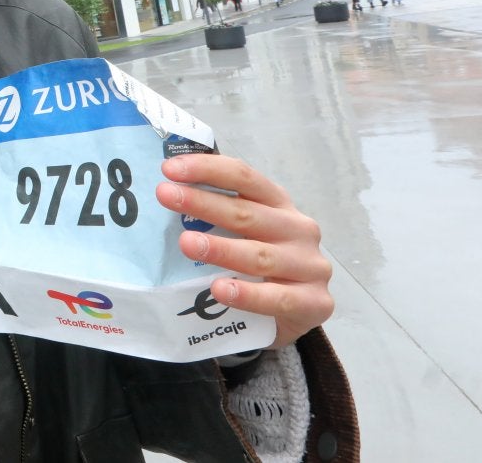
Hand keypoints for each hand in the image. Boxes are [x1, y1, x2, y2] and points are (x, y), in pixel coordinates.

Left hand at [155, 153, 332, 349]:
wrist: (298, 313)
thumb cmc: (263, 268)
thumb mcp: (245, 234)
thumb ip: (218, 218)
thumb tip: (168, 197)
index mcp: (278, 204)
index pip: (244, 178)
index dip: (207, 169)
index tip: (169, 169)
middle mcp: (298, 229)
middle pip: (246, 213)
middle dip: (203, 202)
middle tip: (165, 196)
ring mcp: (310, 266)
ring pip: (259, 255)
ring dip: (221, 248)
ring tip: (186, 244)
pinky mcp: (316, 302)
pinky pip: (278, 298)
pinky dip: (247, 294)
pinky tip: (219, 289)